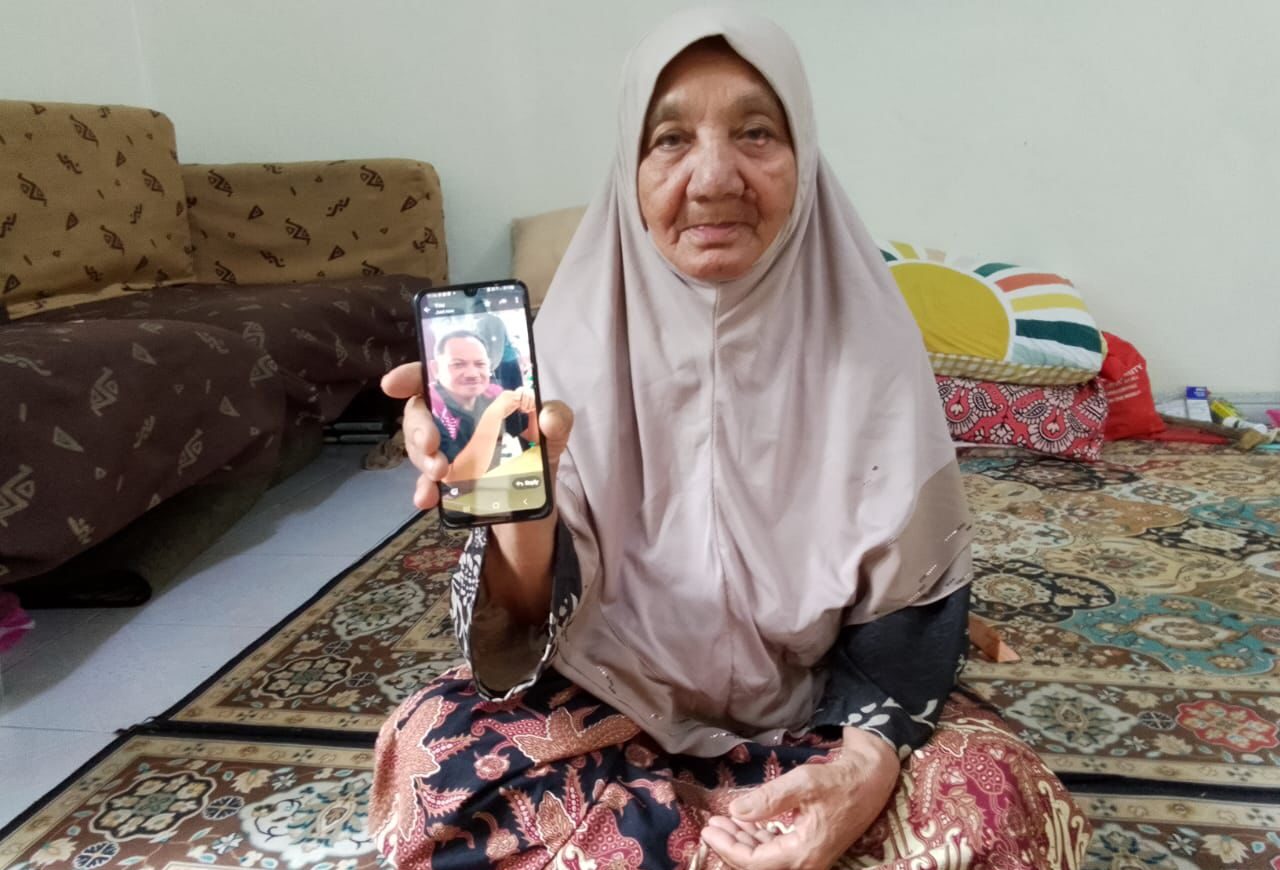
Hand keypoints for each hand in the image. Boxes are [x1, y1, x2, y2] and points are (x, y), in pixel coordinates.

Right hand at [381, 364, 571, 510]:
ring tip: (440, 474)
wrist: (537, 507)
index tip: (393, 384)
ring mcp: (449, 451)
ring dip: (421, 459)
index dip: (412, 375)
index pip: (439, 377)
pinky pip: (425, 483)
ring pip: (418, 446)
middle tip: (432, 446)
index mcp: (478, 398)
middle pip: (421, 413)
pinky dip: (423, 490)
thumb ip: (557, 419)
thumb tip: (547, 416)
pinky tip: (426, 499)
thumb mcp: (555, 434)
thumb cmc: (539, 454)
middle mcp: (457, 420)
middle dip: (417, 427)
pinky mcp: (448, 483)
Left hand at [701, 728, 899, 869]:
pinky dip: (760, 836)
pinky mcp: (811, 844)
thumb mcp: (803, 783)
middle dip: (732, 845)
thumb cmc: (841, 779)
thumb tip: (735, 810)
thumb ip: (768, 799)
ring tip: (724, 820)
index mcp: (804, 853)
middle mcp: (807, 861)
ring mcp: (810, 854)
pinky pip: (779, 849)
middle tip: (711, 825)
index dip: (728, 847)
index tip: (708, 828)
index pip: (755, 862)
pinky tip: (748, 821)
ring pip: (767, 857)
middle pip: (758, 864)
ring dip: (745, 841)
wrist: (874, 776)